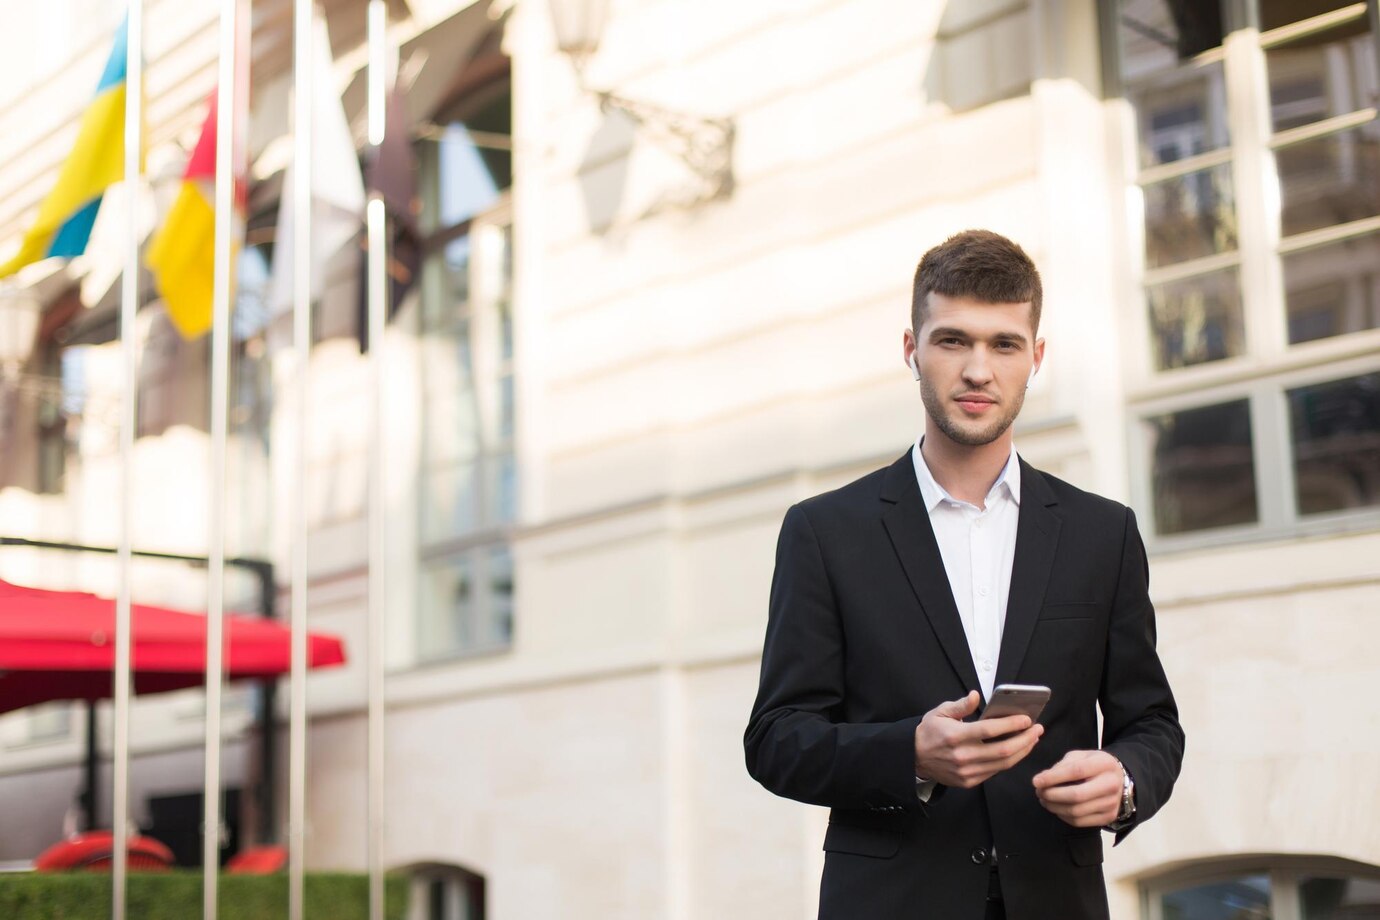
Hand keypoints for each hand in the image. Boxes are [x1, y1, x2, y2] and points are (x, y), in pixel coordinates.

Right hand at [914, 690, 1043, 788]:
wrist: (914, 758)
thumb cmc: (929, 732)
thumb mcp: (940, 713)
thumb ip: (961, 705)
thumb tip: (976, 696)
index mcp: (955, 736)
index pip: (989, 730)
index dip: (1011, 724)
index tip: (1026, 719)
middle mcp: (962, 756)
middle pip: (1002, 750)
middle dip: (1025, 740)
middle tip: (1037, 729)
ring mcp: (967, 772)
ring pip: (1003, 764)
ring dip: (1022, 751)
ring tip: (1032, 739)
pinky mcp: (969, 781)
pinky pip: (995, 772)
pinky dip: (1010, 761)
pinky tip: (1018, 751)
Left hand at [1032, 750, 1123, 826]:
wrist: (1120, 779)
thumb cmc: (1094, 765)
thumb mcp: (1080, 756)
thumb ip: (1062, 766)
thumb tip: (1042, 780)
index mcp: (1104, 764)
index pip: (1076, 771)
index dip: (1053, 778)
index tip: (1036, 781)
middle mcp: (1111, 785)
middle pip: (1076, 795)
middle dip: (1052, 795)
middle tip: (1039, 792)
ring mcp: (1111, 803)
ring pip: (1076, 811)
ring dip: (1054, 807)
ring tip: (1044, 800)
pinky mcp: (1108, 817)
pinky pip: (1080, 821)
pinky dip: (1063, 816)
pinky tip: (1056, 808)